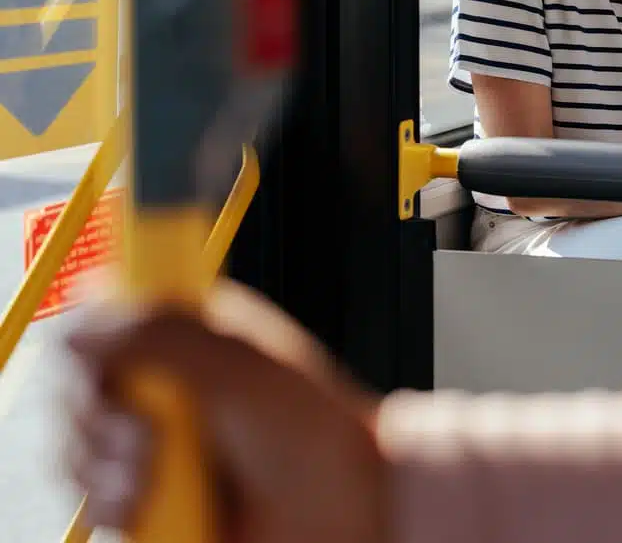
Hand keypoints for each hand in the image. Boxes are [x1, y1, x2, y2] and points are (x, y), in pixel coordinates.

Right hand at [64, 282, 389, 542]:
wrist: (343, 509)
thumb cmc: (314, 435)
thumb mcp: (241, 367)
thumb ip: (162, 335)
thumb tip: (81, 324)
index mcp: (187, 335)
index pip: (100, 319)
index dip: (86, 343)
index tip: (105, 372)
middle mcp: (163, 385)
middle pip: (72, 389)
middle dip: (96, 419)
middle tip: (148, 438)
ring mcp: (150, 444)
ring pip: (72, 450)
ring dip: (106, 469)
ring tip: (158, 476)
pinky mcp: (146, 499)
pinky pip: (93, 505)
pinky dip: (113, 508)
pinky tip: (152, 505)